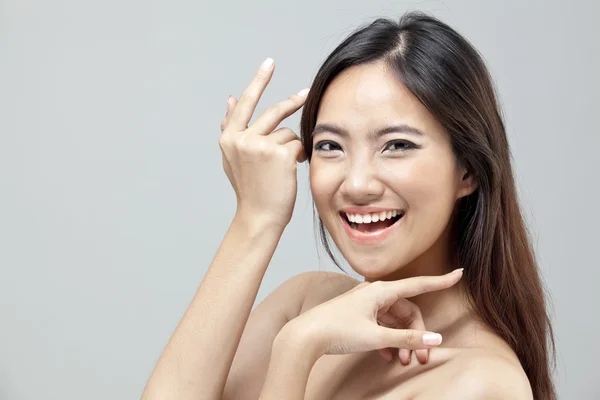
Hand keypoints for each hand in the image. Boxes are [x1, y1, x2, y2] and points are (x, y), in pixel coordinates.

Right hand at [219, 57, 308, 229]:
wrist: (259, 216)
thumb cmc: (250, 188)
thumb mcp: (234, 158)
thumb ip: (231, 127)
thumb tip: (229, 98)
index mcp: (229, 138)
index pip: (245, 103)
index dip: (258, 82)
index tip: (269, 63)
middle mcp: (241, 139)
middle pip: (273, 112)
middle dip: (292, 102)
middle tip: (306, 93)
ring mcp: (260, 145)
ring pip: (287, 132)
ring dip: (291, 146)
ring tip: (284, 167)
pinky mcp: (280, 154)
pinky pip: (298, 144)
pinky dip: (299, 155)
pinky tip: (291, 170)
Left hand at [280, 269, 463, 364]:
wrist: (304, 336)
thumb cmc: (337, 331)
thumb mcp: (375, 337)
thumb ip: (406, 339)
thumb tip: (435, 339)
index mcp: (381, 291)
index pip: (418, 285)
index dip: (440, 281)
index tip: (459, 273)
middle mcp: (374, 293)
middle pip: (408, 311)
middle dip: (417, 334)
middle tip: (419, 359)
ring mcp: (365, 304)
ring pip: (394, 320)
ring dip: (403, 340)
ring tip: (403, 362)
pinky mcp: (357, 315)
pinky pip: (381, 324)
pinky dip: (388, 339)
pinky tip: (388, 357)